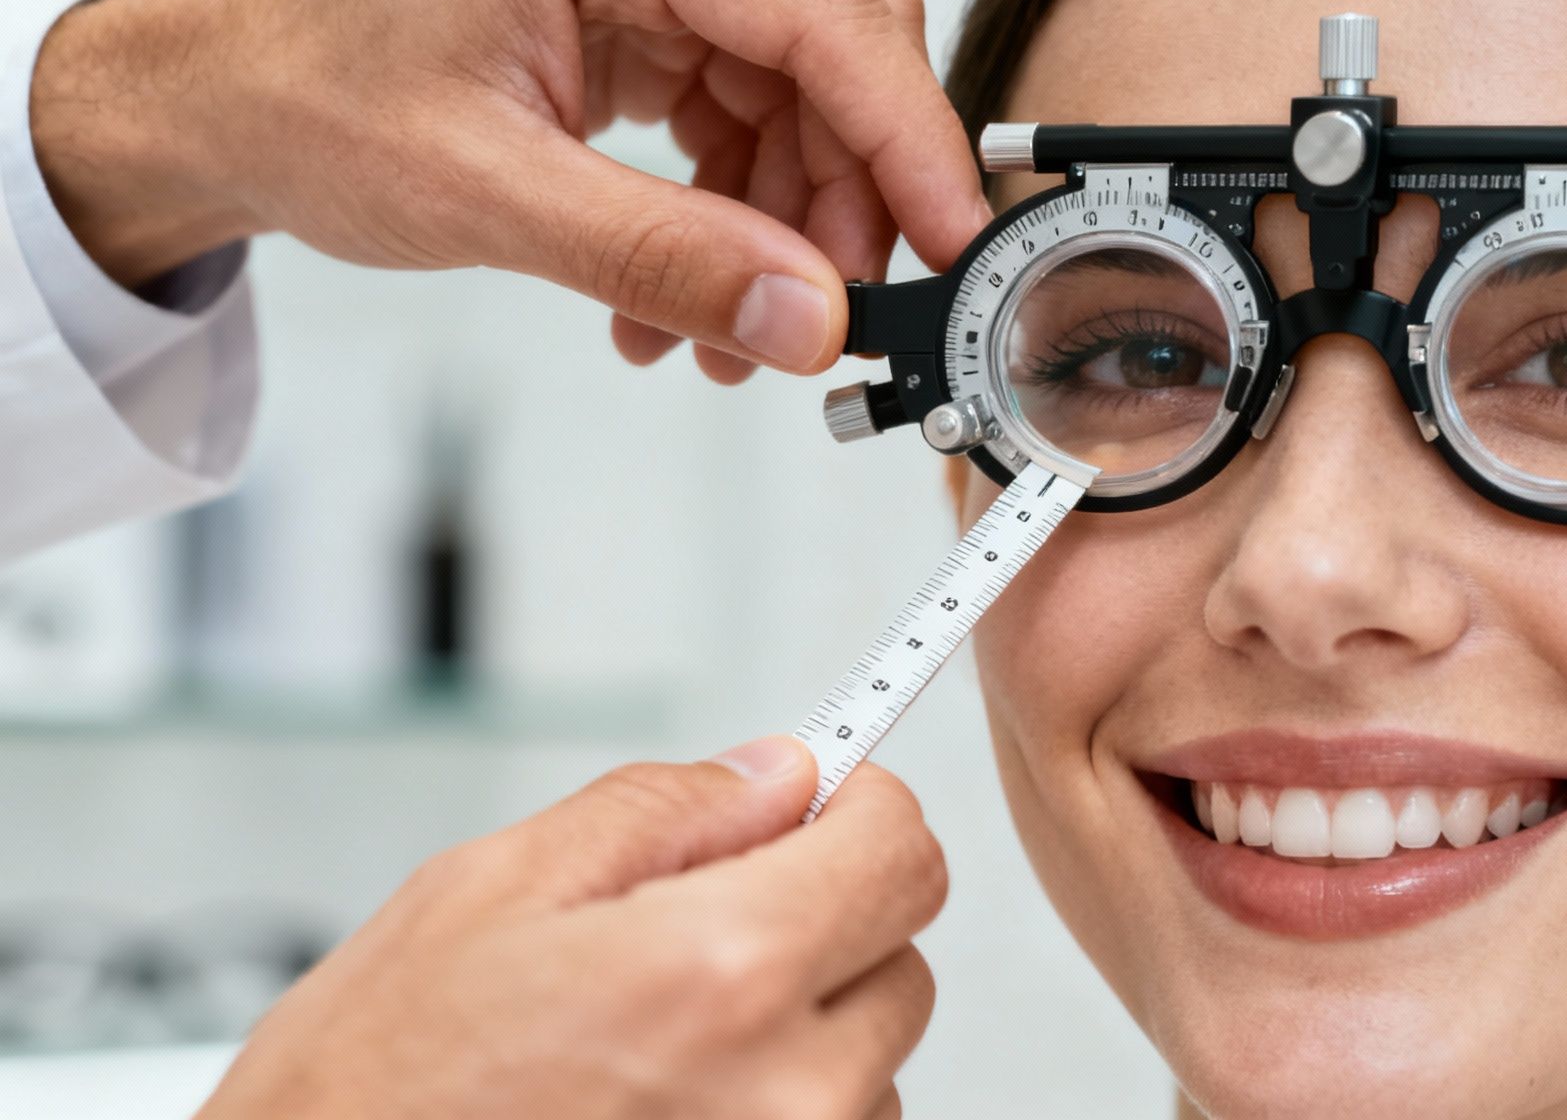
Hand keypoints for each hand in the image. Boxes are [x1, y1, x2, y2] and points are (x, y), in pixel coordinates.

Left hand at [27, 0, 990, 380]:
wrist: (224, 101)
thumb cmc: (303, 96)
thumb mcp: (484, 189)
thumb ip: (659, 256)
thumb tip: (805, 319)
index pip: (822, 12)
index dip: (904, 135)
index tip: (954, 242)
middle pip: (832, 51)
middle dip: (845, 199)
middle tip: (829, 318)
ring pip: (801, 100)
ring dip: (788, 232)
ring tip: (723, 336)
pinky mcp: (647, 26)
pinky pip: (746, 120)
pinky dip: (738, 220)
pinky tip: (687, 299)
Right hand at [196, 738, 946, 1119]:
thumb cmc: (368, 1098)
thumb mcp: (485, 893)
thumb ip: (662, 813)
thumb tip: (776, 775)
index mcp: (720, 976)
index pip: (904, 851)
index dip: (855, 814)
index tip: (815, 812)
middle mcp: (787, 1094)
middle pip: (898, 956)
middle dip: (817, 922)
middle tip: (692, 937)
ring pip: (870, 1060)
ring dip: (795, 1033)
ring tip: (650, 1051)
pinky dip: (776, 1110)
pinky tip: (660, 1109)